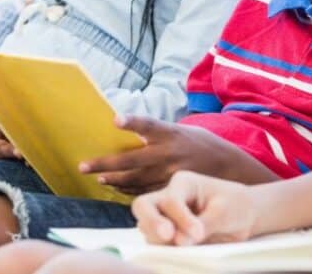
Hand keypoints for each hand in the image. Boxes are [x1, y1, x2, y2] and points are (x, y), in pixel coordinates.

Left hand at [78, 116, 243, 195]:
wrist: (228, 167)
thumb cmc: (200, 145)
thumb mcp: (183, 131)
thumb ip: (158, 132)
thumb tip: (129, 129)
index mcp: (171, 134)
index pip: (148, 125)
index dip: (132, 122)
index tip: (115, 119)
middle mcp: (168, 154)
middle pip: (131, 160)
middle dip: (104, 164)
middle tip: (83, 166)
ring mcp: (169, 174)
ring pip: (134, 180)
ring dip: (113, 180)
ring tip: (99, 178)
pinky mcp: (171, 189)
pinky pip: (144, 191)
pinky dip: (129, 190)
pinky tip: (117, 187)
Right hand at [132, 170, 257, 245]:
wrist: (244, 217)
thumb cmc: (236, 206)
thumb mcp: (225, 212)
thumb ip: (203, 224)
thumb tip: (179, 241)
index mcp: (183, 183)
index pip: (171, 200)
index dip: (182, 218)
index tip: (198, 233)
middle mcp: (168, 198)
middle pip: (143, 206)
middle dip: (151, 222)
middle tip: (167, 236)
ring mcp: (164, 218)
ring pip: (146, 228)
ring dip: (160, 241)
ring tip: (183, 248)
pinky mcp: (167, 237)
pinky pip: (156, 244)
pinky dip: (163, 250)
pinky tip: (178, 254)